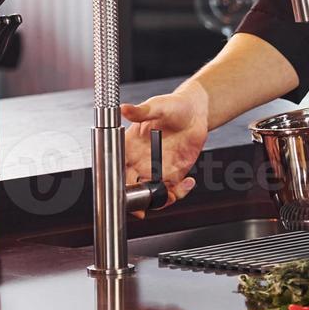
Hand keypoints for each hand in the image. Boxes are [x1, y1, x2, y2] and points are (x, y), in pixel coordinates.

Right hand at [121, 83, 207, 217]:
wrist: (195, 111)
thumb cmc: (173, 106)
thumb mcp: (158, 106)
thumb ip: (142, 111)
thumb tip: (123, 108)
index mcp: (128, 147)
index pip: (113, 169)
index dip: (113, 184)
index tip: (119, 193)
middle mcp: (139, 162)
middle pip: (129, 189)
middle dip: (134, 201)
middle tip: (145, 204)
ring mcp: (156, 170)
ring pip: (150, 195)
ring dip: (159, 201)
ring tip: (173, 193)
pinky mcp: (173, 173)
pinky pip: (172, 191)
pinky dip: (179, 193)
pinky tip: (189, 182)